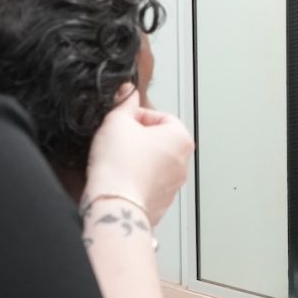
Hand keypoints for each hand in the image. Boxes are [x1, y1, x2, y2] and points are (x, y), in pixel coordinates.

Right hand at [84, 85, 193, 225]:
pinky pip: (147, 184)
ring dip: (136, 158)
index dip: (136, 115)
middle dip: (137, 137)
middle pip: (158, 140)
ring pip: (153, 163)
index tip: (122, 120)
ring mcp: (173, 186)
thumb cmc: (119, 165)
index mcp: (181, 139)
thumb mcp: (116, 120)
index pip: (160, 115)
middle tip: (116, 139)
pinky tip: (118, 178)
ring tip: (116, 160)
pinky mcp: (161, 203)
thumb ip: (124, 102)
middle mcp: (183, 163)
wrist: (114, 205)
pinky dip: (135, 179)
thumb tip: (127, 92)